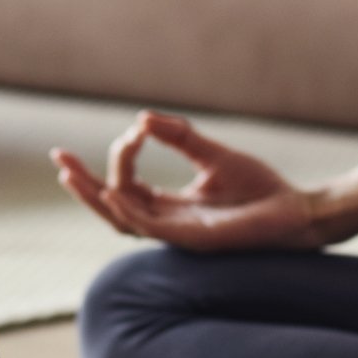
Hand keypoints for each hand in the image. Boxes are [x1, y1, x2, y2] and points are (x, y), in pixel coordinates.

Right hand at [50, 110, 325, 252]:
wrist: (297, 212)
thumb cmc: (261, 189)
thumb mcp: (213, 155)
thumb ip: (180, 137)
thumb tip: (142, 118)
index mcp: (172, 206)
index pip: (128, 187)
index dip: (119, 160)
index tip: (132, 131)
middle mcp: (170, 222)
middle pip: (113, 208)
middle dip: (84, 185)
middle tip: (60, 160)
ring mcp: (179, 234)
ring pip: (123, 221)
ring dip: (96, 198)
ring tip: (71, 175)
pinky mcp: (194, 239)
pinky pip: (151, 229)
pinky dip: (129, 211)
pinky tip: (114, 192)